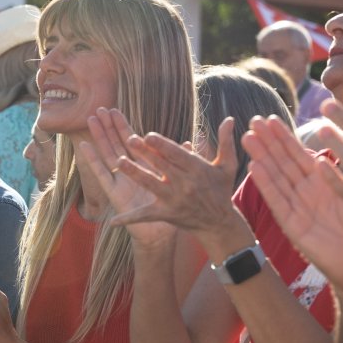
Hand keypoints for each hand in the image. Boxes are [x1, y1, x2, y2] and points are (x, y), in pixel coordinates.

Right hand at [78, 108, 177, 247]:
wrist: (161, 235)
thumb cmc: (171, 211)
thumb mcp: (179, 184)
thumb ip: (182, 163)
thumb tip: (190, 143)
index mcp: (144, 168)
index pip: (132, 142)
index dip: (123, 126)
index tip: (115, 110)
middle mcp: (129, 173)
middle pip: (116, 144)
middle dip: (109, 127)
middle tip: (101, 108)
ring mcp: (120, 181)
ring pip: (108, 154)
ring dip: (99, 137)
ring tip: (91, 119)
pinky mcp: (114, 193)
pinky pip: (102, 174)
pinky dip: (92, 160)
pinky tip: (84, 145)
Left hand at [83, 109, 247, 248]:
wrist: (219, 223)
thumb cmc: (221, 190)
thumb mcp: (227, 166)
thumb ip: (225, 142)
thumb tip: (230, 119)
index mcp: (198, 170)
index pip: (177, 155)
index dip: (163, 145)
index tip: (148, 135)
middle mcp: (185, 184)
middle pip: (162, 166)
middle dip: (145, 153)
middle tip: (129, 139)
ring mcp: (174, 200)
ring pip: (151, 184)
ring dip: (135, 173)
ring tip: (118, 162)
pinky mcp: (166, 214)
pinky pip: (146, 215)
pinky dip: (129, 218)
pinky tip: (113, 220)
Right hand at [242, 115, 342, 290]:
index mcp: (324, 183)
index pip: (300, 156)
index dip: (285, 138)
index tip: (271, 119)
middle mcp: (307, 193)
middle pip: (284, 163)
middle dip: (268, 142)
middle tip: (253, 121)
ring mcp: (298, 209)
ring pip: (277, 178)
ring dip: (262, 158)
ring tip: (247, 137)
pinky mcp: (293, 226)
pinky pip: (278, 202)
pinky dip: (266, 185)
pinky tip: (254, 167)